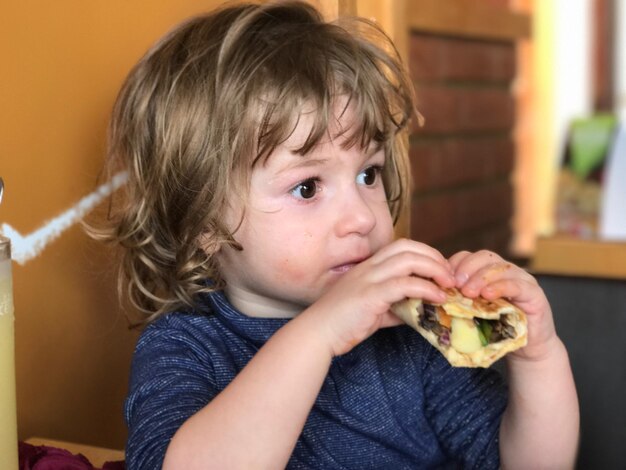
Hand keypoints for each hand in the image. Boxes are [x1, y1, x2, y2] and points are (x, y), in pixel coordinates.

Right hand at [303, 238, 455, 356]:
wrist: (319, 333)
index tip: (441, 270)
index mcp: (369, 266)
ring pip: (409, 259)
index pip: (402, 246)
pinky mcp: (371, 294)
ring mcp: (369, 278)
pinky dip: (426, 288)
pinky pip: (405, 284)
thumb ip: (395, 308)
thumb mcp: (373, 311)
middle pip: (409, 247)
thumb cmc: (342, 323)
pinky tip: (438, 298)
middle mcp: (369, 267)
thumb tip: (418, 312)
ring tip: (448, 284)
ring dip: (435, 269)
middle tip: (450, 275)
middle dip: (434, 257)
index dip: (426, 253)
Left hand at [449, 250, 557, 360]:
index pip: (468, 257)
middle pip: (484, 257)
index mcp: (487, 271)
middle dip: (466, 269)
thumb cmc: (495, 331)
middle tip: (455, 285)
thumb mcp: (471, 312)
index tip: (442, 279)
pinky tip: (488, 295)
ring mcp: (522, 279)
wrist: (526, 350)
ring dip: (481, 278)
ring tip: (468, 292)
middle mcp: (505, 271)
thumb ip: (456, 301)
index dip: (453, 264)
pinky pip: (517, 284)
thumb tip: (431, 296)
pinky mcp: (534, 293)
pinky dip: (500, 287)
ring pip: (500, 267)